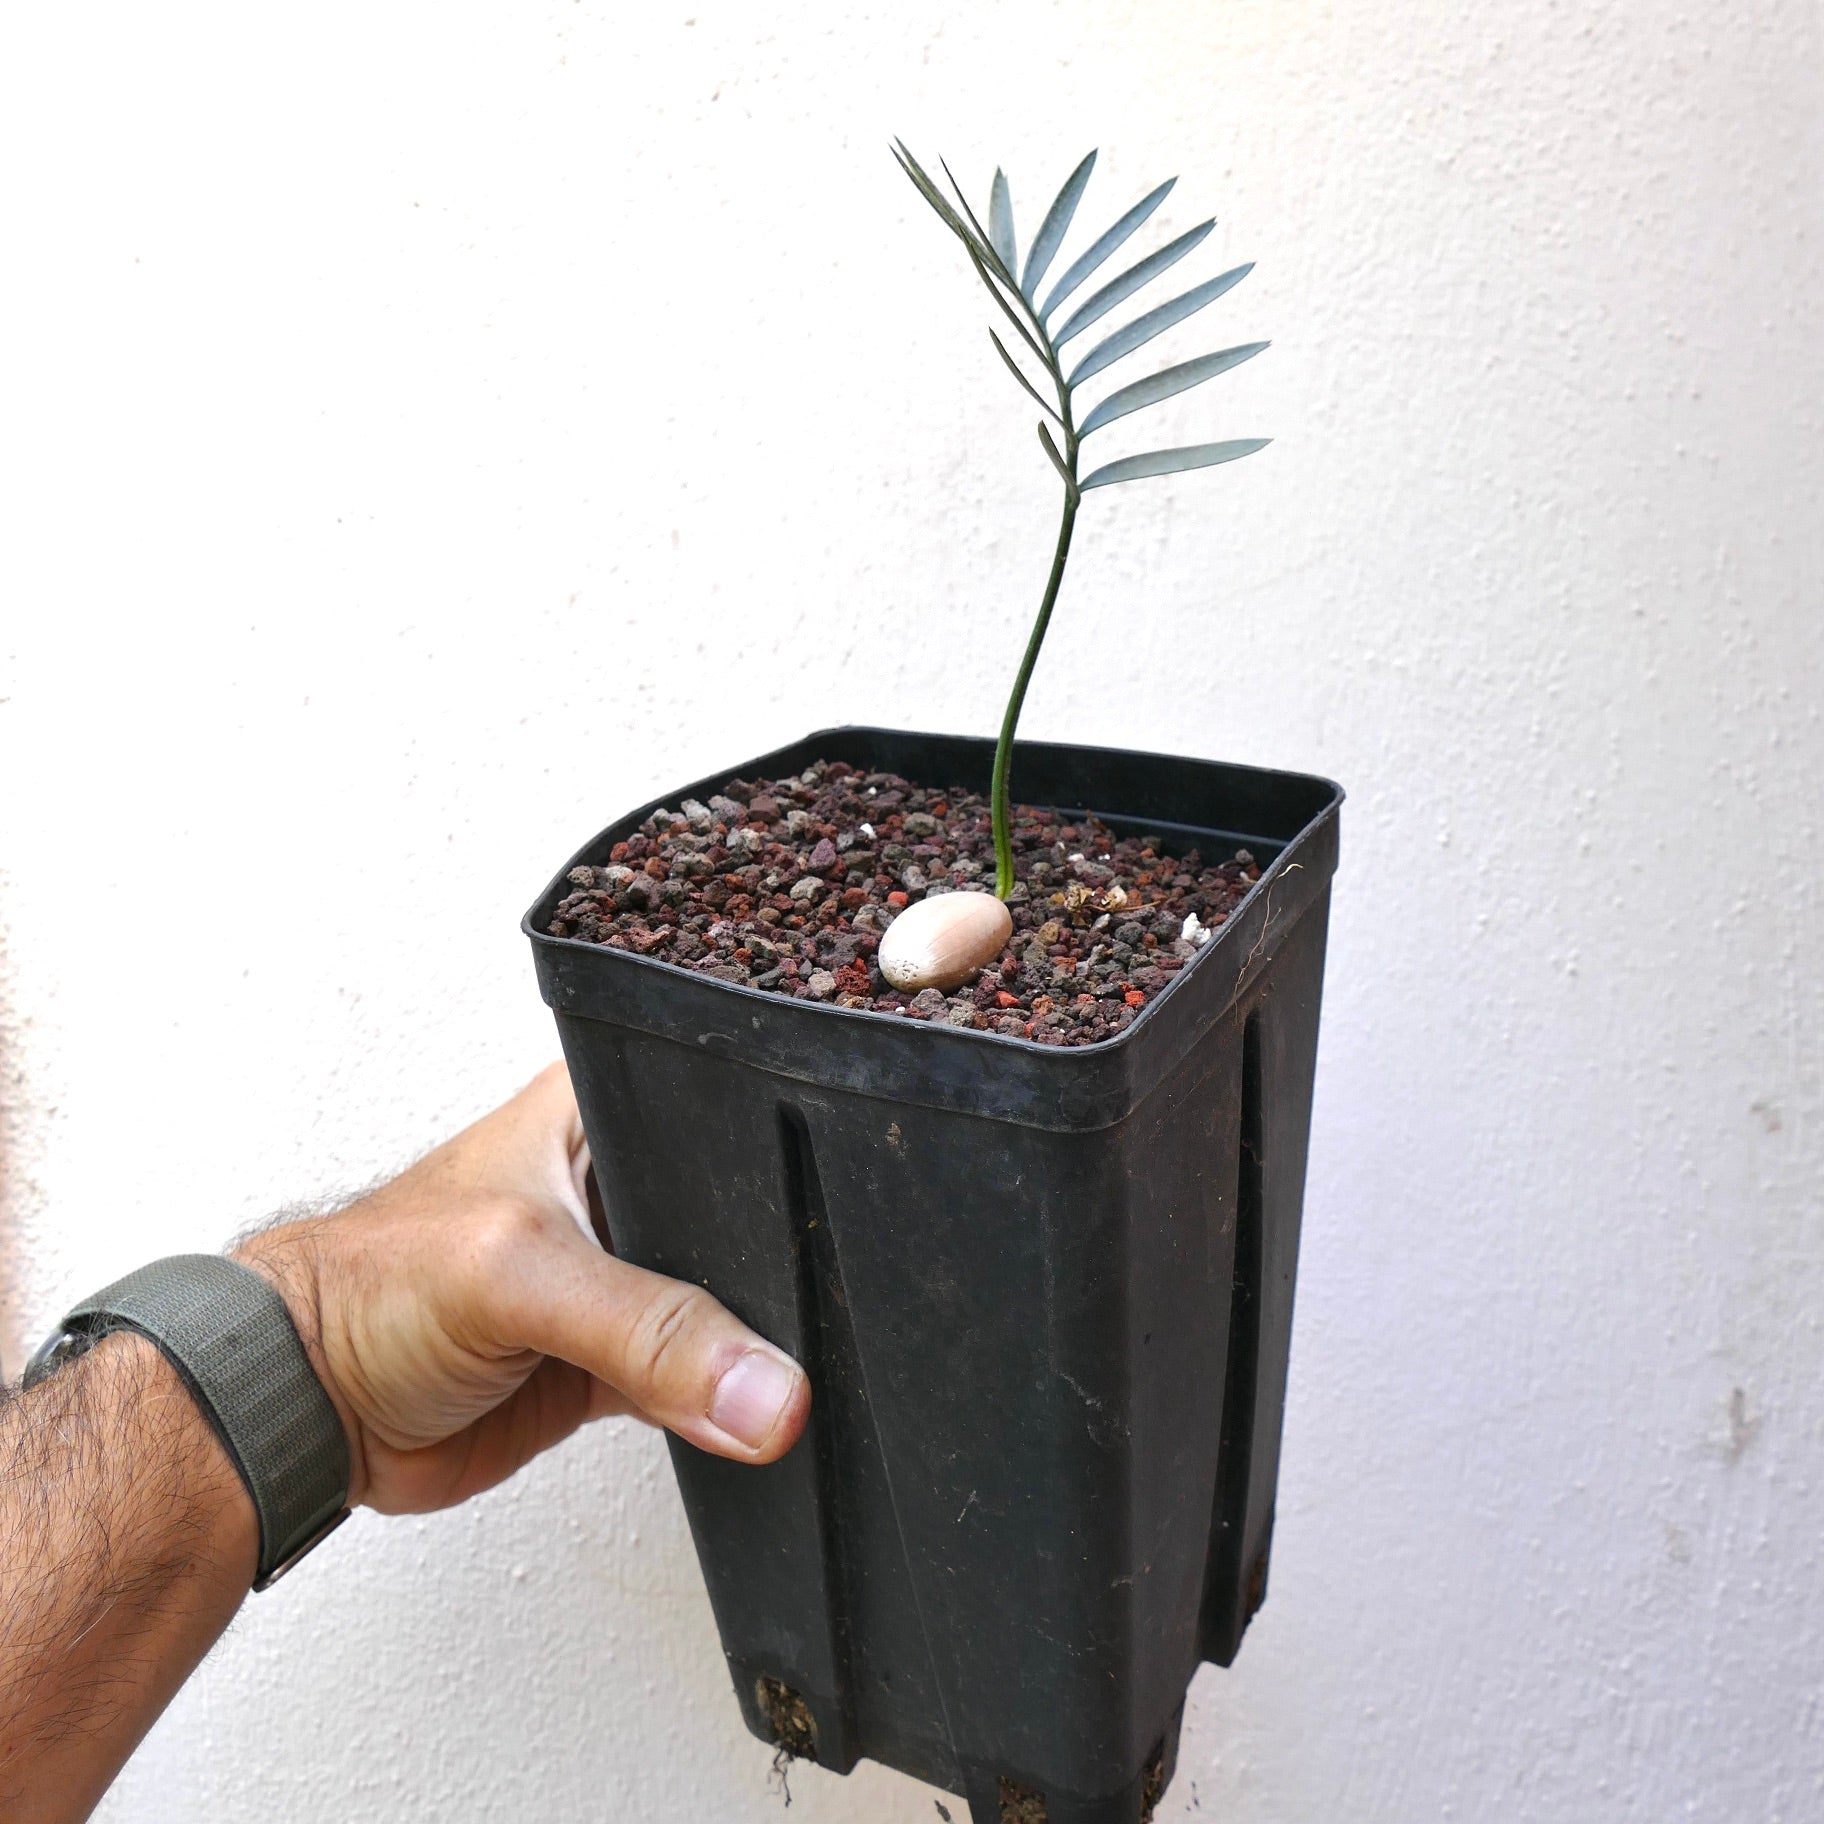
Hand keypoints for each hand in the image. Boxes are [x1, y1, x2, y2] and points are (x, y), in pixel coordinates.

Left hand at [233, 1063, 809, 1514]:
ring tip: (779, 1379)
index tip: (841, 1235)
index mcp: (598, 1114)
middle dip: (775, 1277)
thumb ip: (651, 1333)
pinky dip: (718, 1408)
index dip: (782, 1178)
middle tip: (817, 1322)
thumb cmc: (372, 1287)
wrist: (305, 1408)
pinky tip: (742, 1418)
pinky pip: (693, 1383)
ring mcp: (616, 1277)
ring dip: (748, 1355)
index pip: (724, 1128)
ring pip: (725, 1314)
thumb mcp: (522, 1276)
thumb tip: (766, 1392)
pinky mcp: (610, 1359)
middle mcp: (616, 1187)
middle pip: (740, 1227)